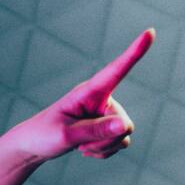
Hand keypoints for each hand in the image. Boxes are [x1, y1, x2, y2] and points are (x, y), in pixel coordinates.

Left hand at [13, 28, 154, 162]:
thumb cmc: (44, 135)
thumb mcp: (66, 135)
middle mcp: (101, 98)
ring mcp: (104, 113)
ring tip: (80, 145)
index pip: (116, 70)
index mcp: (89, 91)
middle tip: (80, 144)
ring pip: (123, 136)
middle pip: (123, 123)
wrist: (34, 146)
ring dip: (103, 147)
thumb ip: (96, 131)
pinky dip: (103, 152)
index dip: (135, 52)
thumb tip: (126, 125)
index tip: (150, 32)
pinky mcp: (106, 128)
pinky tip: (85, 149)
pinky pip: (119, 144)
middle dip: (106, 140)